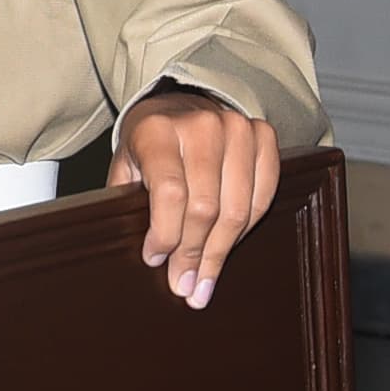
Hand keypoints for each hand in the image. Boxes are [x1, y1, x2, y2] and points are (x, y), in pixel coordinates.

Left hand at [107, 88, 279, 309]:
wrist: (180, 104)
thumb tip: (148, 257)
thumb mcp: (126, 165)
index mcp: (158, 130)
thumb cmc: (150, 143)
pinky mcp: (263, 136)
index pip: (170, 192)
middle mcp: (200, 125)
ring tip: (206, 280)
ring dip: (220, 252)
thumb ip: (127, 202)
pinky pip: (262, 197)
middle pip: (205, 208)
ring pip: (237, 209)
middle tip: (185, 286)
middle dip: (194, 255)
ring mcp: (236, 128)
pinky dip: (246, 230)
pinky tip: (229, 247)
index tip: (156, 260)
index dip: (166, 234)